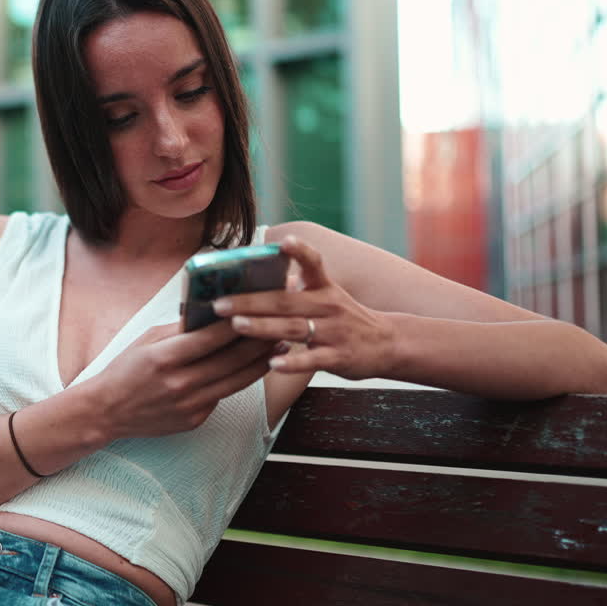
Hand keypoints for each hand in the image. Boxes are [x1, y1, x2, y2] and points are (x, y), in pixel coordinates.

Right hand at [90, 319, 275, 438]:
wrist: (107, 411)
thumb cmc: (126, 369)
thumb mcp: (146, 340)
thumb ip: (180, 328)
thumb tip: (213, 312)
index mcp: (163, 358)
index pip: (209, 338)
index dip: (236, 324)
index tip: (257, 308)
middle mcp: (178, 384)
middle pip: (230, 361)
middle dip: (258, 342)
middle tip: (279, 325)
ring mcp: (188, 405)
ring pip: (236, 381)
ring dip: (260, 362)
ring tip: (278, 345)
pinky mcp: (194, 419)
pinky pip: (222, 396)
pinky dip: (239, 379)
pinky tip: (253, 366)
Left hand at [215, 235, 395, 379]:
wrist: (388, 344)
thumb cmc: (343, 318)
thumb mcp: (324, 296)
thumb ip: (292, 289)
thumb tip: (247, 281)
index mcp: (322, 287)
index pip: (312, 263)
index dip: (299, 251)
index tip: (283, 241)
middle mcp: (328, 305)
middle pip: (285, 301)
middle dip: (250, 301)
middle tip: (219, 303)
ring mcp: (334, 331)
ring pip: (294, 328)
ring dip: (263, 327)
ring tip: (236, 325)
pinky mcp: (338, 357)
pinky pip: (312, 359)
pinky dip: (293, 362)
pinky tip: (273, 365)